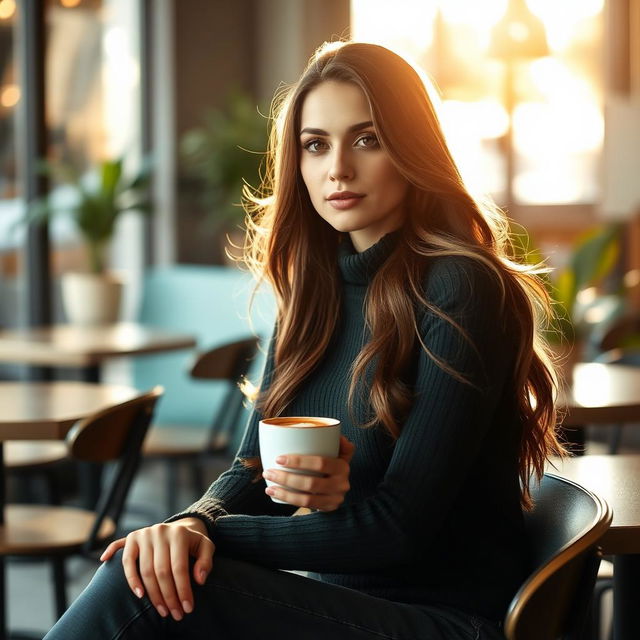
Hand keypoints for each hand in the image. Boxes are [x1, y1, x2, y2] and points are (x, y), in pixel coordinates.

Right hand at [99, 517, 213, 620]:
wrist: (174, 529)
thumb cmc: (191, 543)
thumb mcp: (205, 547)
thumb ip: (206, 561)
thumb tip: (199, 580)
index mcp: (179, 533)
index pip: (179, 567)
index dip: (183, 590)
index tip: (187, 608)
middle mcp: (160, 531)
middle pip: (162, 572)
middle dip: (169, 597)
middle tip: (175, 614)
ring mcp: (144, 534)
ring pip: (145, 571)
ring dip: (153, 595)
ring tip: (162, 610)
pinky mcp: (132, 538)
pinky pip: (127, 561)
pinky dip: (131, 579)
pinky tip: (139, 595)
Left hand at [262, 435, 354, 510]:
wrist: (340, 485)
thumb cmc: (332, 463)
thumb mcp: (337, 450)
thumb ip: (332, 439)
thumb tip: (326, 429)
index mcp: (342, 466)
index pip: (320, 463)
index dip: (299, 462)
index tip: (278, 459)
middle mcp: (341, 484)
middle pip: (311, 483)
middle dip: (286, 479)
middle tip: (268, 472)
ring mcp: (335, 499)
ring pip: (307, 499)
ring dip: (284, 493)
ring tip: (269, 486)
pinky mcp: (328, 508)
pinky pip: (306, 506)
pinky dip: (288, 500)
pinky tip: (275, 494)